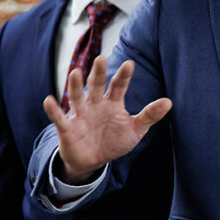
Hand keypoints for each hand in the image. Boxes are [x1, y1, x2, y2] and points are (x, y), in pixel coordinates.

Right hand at [43, 56, 170, 183]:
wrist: (94, 160)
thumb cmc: (115, 141)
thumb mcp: (136, 130)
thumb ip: (150, 115)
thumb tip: (169, 101)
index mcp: (113, 103)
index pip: (119, 86)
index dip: (123, 76)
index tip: (129, 64)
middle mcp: (95, 104)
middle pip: (96, 85)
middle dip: (98, 73)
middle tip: (101, 58)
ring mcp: (80, 114)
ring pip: (77, 96)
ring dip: (75, 85)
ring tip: (75, 72)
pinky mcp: (67, 127)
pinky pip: (59, 117)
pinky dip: (54, 110)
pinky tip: (50, 100)